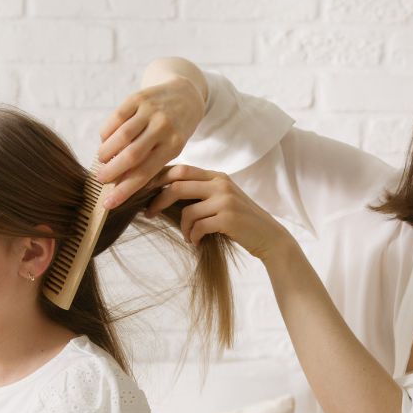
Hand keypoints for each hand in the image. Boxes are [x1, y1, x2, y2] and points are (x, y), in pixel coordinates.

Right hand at [96, 75, 204, 208]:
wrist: (185, 95)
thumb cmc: (174, 131)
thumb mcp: (170, 149)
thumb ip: (148, 164)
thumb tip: (119, 185)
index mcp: (173, 146)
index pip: (145, 173)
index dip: (124, 190)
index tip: (108, 203)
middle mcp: (163, 127)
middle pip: (131, 155)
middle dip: (111, 171)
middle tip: (100, 180)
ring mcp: (151, 110)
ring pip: (121, 136)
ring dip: (106, 152)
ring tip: (102, 160)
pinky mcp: (138, 97)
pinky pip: (116, 118)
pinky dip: (106, 133)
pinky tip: (105, 141)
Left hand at [146, 164, 294, 262]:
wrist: (269, 237)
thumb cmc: (239, 222)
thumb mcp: (220, 200)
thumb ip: (199, 193)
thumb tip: (162, 194)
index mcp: (216, 176)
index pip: (180, 169)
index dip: (158, 178)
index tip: (143, 191)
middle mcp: (220, 184)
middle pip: (178, 185)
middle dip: (158, 200)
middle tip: (149, 213)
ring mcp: (225, 200)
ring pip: (187, 211)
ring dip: (183, 228)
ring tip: (190, 237)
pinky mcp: (228, 218)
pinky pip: (198, 227)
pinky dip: (193, 237)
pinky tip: (198, 242)